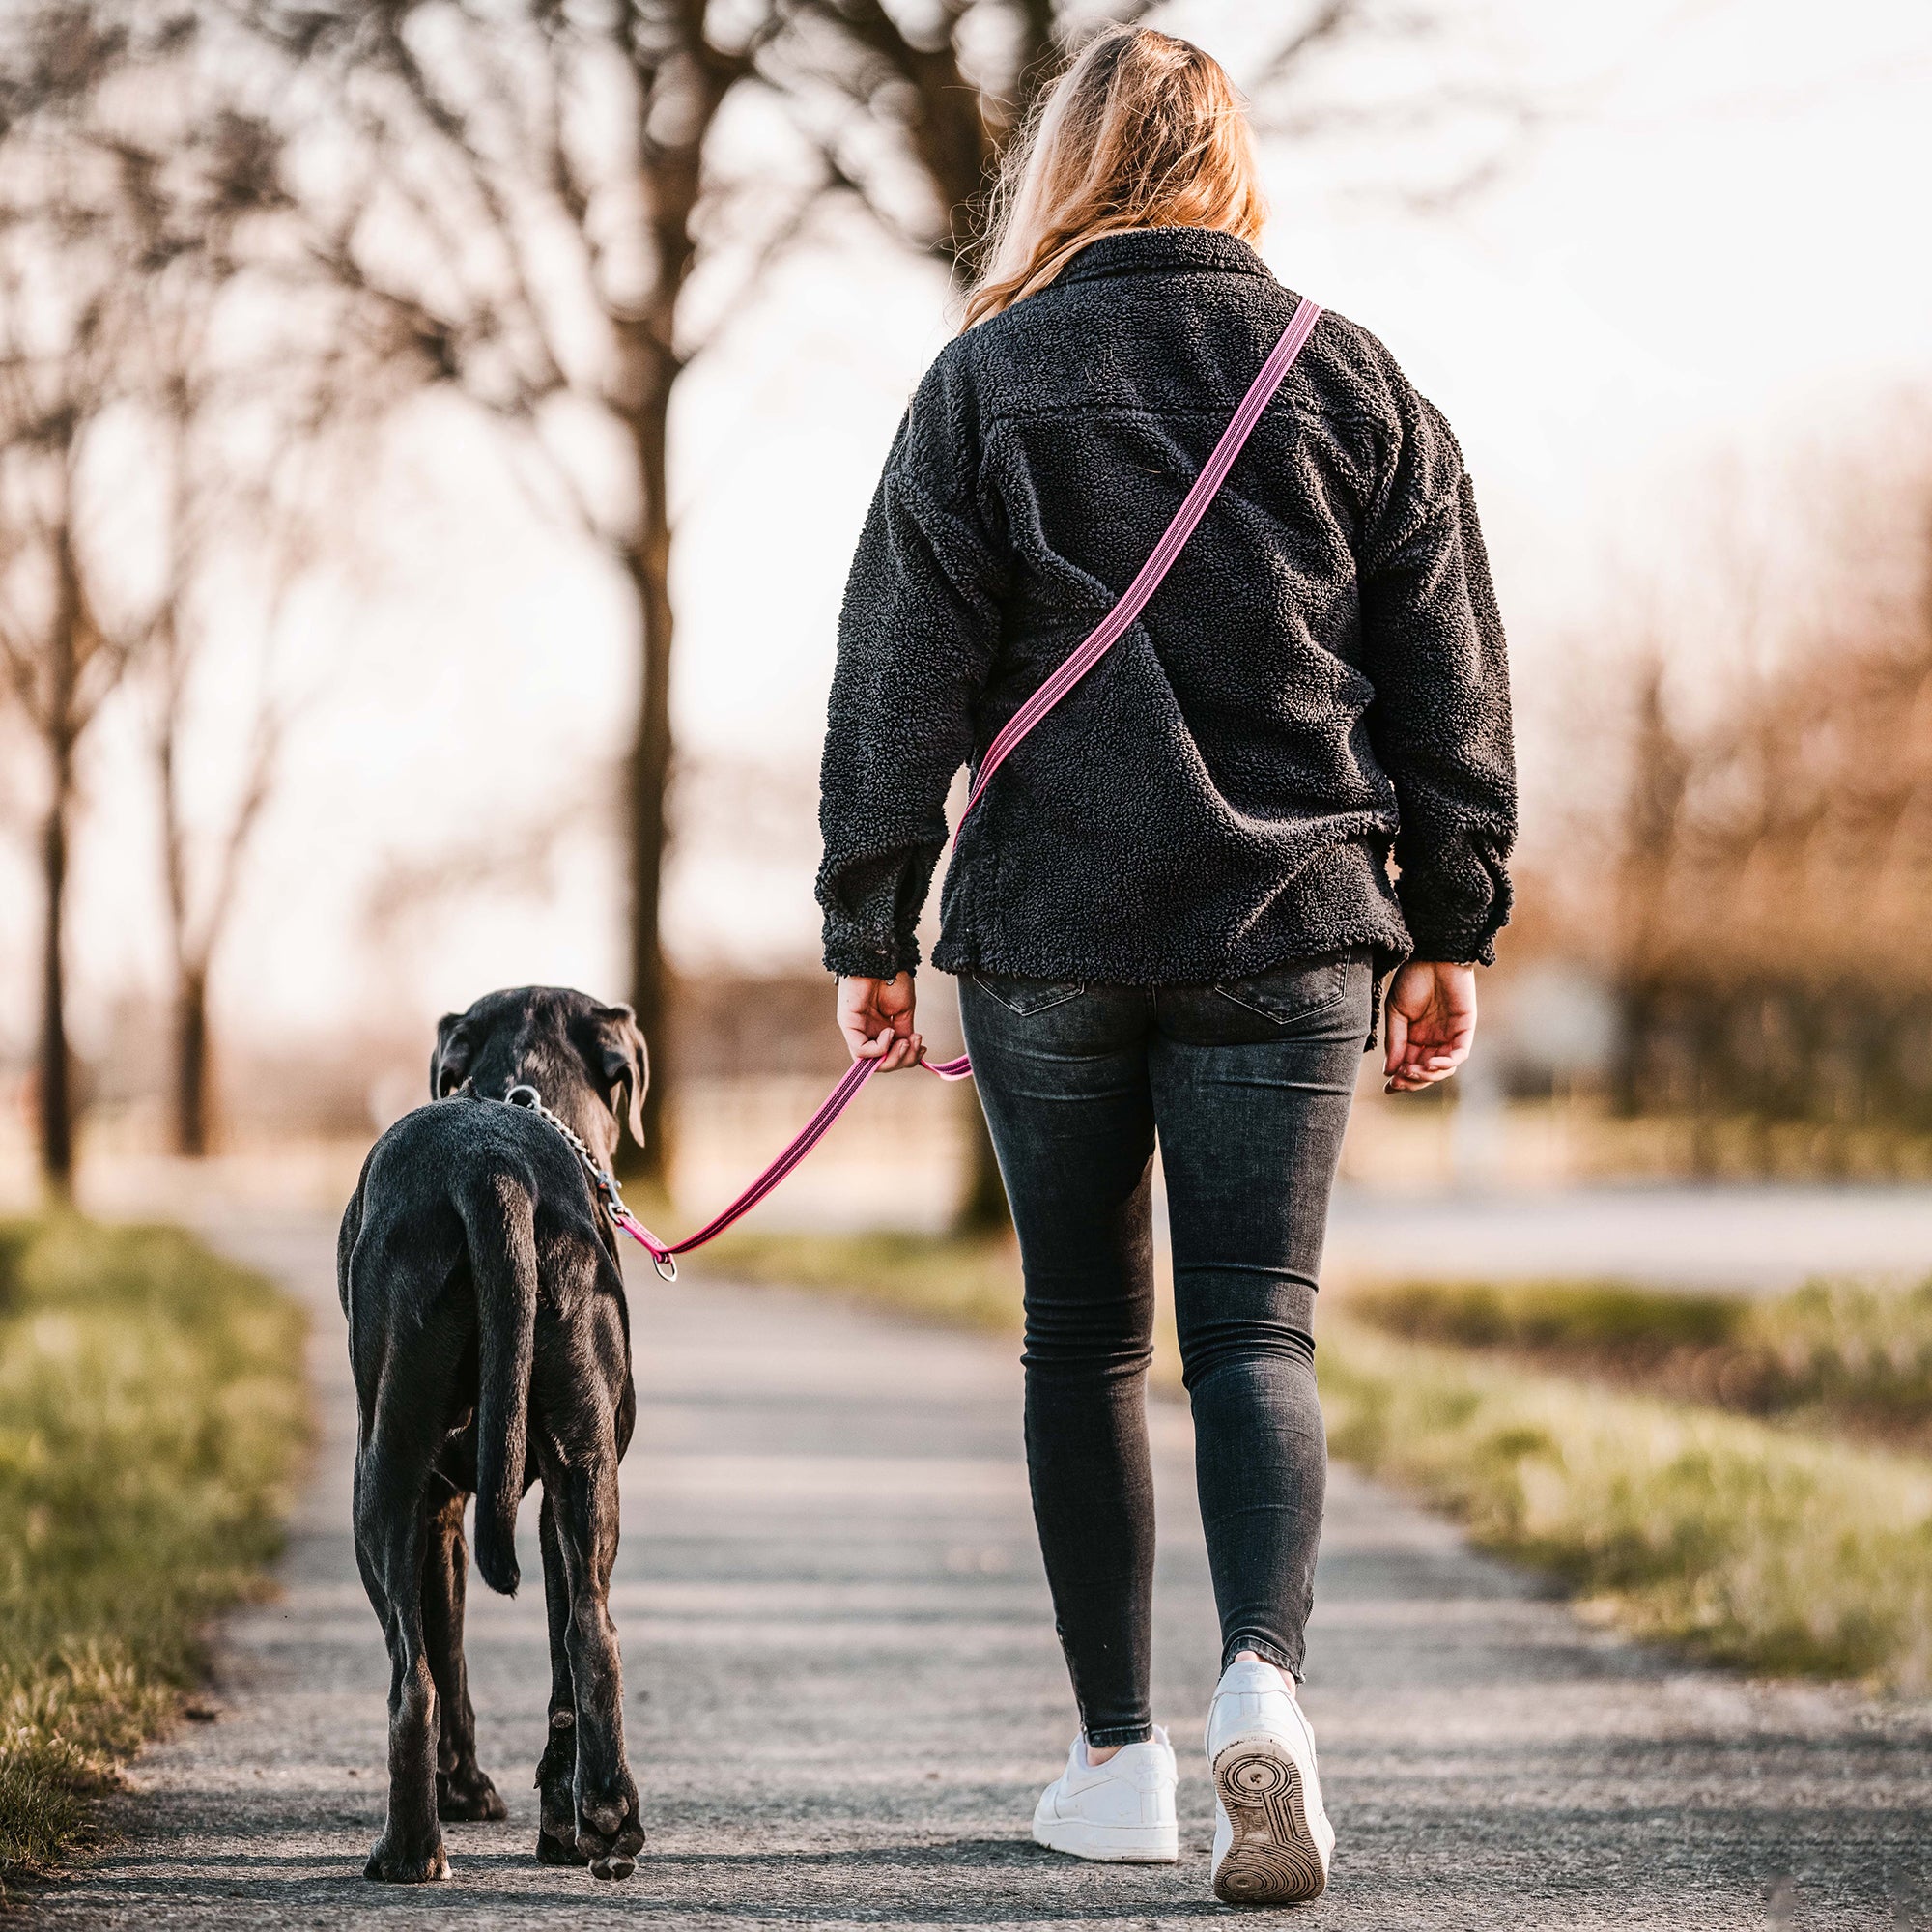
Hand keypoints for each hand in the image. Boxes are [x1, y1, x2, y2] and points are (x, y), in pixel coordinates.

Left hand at [836, 973, 924, 1070]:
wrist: (884, 958)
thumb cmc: (894, 978)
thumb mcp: (904, 1012)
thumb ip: (903, 1034)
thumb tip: (908, 1053)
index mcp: (880, 1029)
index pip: (889, 1057)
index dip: (906, 1059)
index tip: (922, 1048)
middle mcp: (867, 1031)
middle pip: (880, 1063)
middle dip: (902, 1061)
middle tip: (914, 1045)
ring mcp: (856, 1028)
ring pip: (868, 1062)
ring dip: (892, 1058)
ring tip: (905, 1041)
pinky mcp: (848, 1023)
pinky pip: (860, 1050)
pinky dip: (879, 1048)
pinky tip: (890, 1031)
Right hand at [1383, 961, 1477, 1092]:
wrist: (1432, 955)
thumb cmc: (1412, 979)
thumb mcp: (1396, 1013)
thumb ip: (1395, 1042)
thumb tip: (1390, 1072)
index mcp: (1415, 1037)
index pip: (1410, 1066)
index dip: (1401, 1080)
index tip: (1389, 1089)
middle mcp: (1433, 1040)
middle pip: (1426, 1072)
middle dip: (1413, 1081)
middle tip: (1399, 1081)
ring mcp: (1450, 1035)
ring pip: (1443, 1068)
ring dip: (1428, 1075)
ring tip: (1413, 1071)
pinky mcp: (1465, 1028)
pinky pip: (1459, 1054)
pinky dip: (1446, 1063)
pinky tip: (1430, 1064)